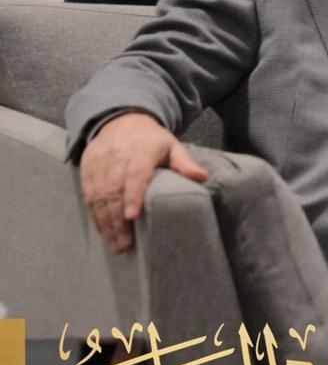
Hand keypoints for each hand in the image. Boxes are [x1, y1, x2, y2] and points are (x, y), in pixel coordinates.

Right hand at [79, 112, 208, 253]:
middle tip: (125, 244)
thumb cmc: (152, 140)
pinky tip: (104, 231)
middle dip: (118, 219)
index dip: (132, 195)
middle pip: (114, 189)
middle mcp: (118, 155)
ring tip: (116, 244)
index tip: (132, 216)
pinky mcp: (87, 167)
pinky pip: (88, 193)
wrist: (122, 120)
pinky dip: (95, 214)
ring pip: (99, 195)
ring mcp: (100, 161)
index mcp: (142, 149)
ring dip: (106, 221)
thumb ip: (185, 163)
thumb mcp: (173, 146)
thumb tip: (203, 178)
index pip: (135, 173)